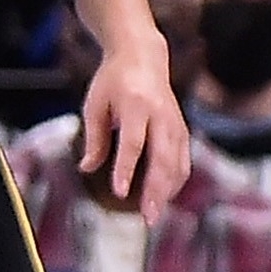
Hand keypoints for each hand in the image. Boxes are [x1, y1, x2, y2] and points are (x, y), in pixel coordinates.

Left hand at [78, 32, 189, 226]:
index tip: (120, 193)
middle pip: (163, 156)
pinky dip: (176, 180)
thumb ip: (94, 137)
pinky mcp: (182, 127)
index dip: (127, 168)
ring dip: (168, 190)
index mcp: (136, 103)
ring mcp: (175, 120)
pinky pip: (184, 158)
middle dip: (156, 189)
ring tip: (154, 214)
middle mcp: (160, 113)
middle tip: (148, 217)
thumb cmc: (113, 80)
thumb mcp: (95, 102)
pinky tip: (164, 197)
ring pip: (178, 161)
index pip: (134, 141)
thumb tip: (86, 169)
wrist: (143, 54)